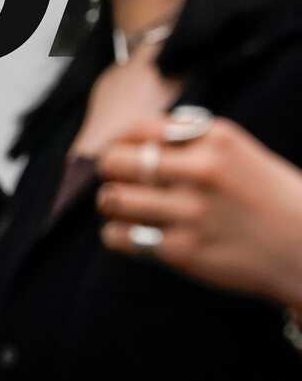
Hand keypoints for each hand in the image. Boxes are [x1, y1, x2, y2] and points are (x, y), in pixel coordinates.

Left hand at [96, 114, 301, 308]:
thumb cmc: (269, 198)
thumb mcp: (238, 152)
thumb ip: (190, 138)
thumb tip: (137, 134)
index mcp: (215, 140)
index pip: (138, 128)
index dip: (121, 141)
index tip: (121, 152)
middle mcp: (202, 172)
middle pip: (115, 161)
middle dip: (110, 171)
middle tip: (119, 180)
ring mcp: (192, 213)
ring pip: (112, 199)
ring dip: (111, 203)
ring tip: (122, 206)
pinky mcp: (185, 251)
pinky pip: (121, 236)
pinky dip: (117, 234)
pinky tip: (133, 233)